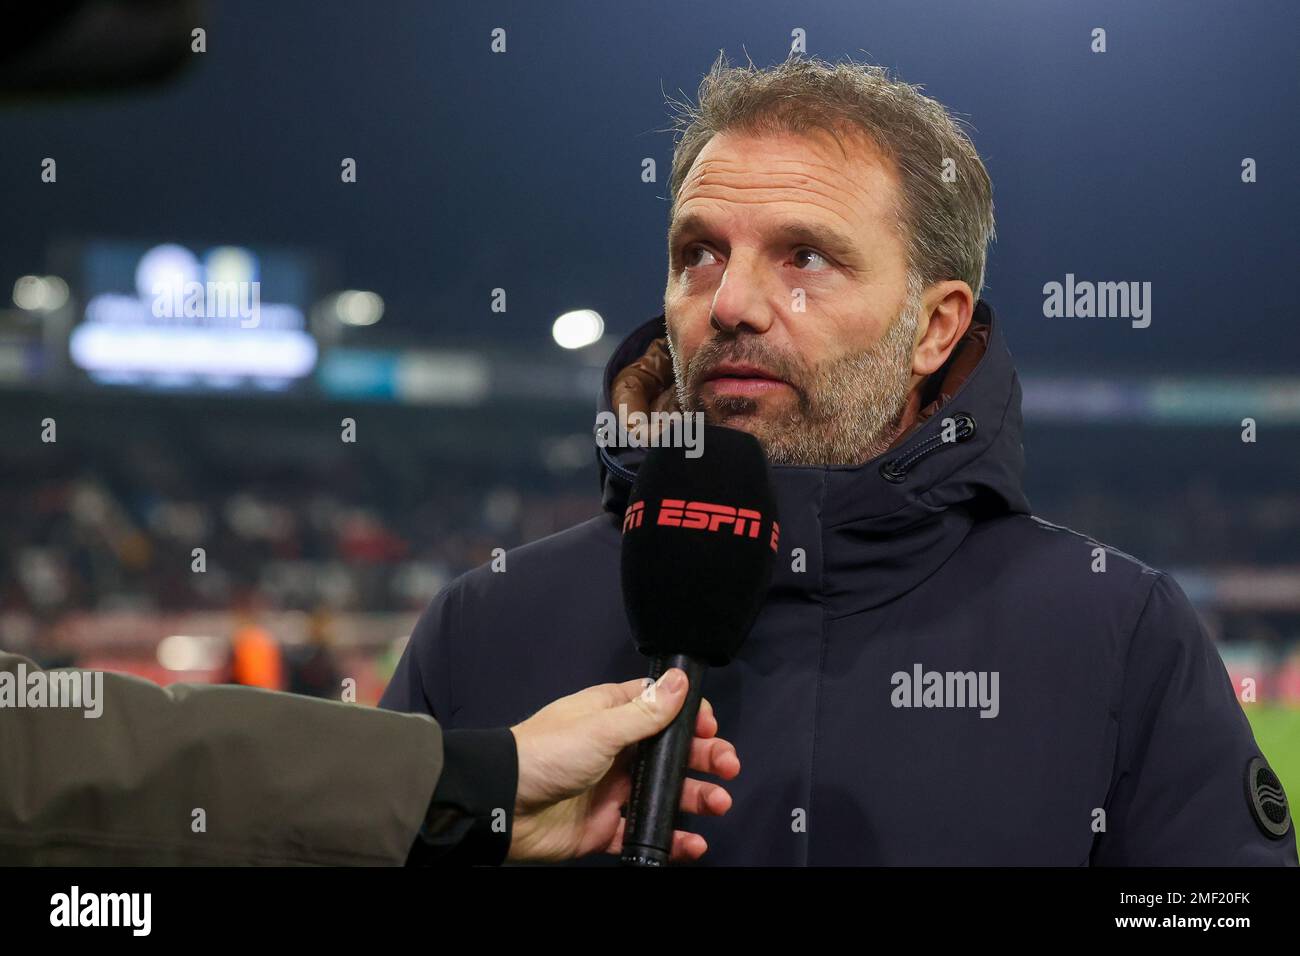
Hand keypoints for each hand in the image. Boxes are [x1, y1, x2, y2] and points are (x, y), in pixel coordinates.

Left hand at [507, 668, 739, 861]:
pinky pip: (645, 833)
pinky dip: (671, 838)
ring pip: (665, 792)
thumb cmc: (543, 754)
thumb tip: (680, 681)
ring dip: (696, 798)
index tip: (710, 728)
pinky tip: (692, 841)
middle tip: (728, 767)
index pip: (661, 708)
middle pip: (671, 753)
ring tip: (717, 804)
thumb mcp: (600, 727)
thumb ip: (646, 711)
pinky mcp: (605, 826)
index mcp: (611, 716)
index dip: (690, 718)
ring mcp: (611, 789)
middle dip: (704, 758)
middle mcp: (615, 750)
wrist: (502, 805)